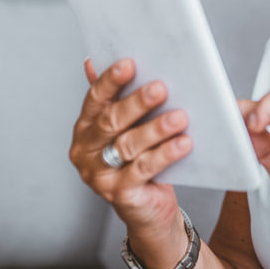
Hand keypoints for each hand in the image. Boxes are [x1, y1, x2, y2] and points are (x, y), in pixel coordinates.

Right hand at [69, 58, 191, 255]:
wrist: (149, 208)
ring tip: (180, 117)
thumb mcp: (128, 127)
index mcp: (86, 127)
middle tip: (161, 88)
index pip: (95, 99)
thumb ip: (118, 96)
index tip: (129, 63)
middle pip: (110, 121)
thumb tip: (99, 60)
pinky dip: (165, 155)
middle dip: (136, 103)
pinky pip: (143, 170)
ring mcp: (99, 175)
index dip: (110, 80)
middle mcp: (86, 150)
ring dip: (155, 129)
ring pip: (128, 145)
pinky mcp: (119, 194)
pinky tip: (183, 143)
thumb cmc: (140, 159)